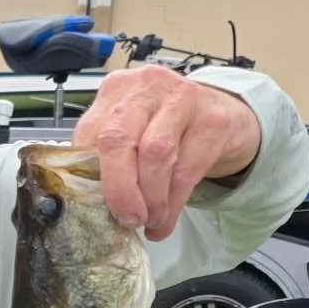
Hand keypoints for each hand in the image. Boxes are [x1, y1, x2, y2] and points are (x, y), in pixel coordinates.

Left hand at [73, 64, 261, 241]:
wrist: (218, 114)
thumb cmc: (163, 127)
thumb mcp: (130, 132)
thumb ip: (106, 159)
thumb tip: (94, 208)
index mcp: (115, 90)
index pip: (89, 135)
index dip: (90, 179)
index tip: (96, 208)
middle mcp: (146, 86)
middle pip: (118, 140)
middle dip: (119, 189)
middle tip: (126, 219)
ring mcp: (182, 97)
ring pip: (155, 154)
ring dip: (150, 199)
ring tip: (148, 221)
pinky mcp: (213, 119)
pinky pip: (186, 170)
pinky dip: (172, 203)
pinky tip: (165, 220)